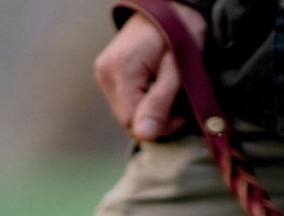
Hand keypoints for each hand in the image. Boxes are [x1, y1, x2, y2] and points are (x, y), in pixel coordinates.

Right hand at [94, 4, 205, 140]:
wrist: (170, 7)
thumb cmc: (180, 34)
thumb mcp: (177, 70)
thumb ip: (160, 102)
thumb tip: (144, 135)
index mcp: (122, 70)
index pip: (134, 123)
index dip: (160, 126)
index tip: (180, 112)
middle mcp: (105, 72)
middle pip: (128, 122)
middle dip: (155, 120)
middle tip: (176, 102)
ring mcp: (103, 73)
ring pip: (127, 115)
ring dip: (150, 112)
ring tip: (167, 92)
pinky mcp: (107, 74)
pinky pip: (125, 104)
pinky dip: (143, 103)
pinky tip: (155, 89)